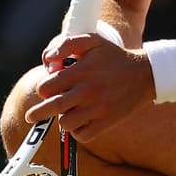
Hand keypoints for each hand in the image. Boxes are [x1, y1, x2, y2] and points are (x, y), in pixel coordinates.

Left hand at [24, 33, 154, 140]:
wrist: (145, 74)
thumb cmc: (114, 56)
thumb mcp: (92, 40)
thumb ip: (67, 44)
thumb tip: (48, 59)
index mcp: (80, 72)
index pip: (47, 87)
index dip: (44, 89)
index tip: (49, 89)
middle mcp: (87, 91)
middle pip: (52, 107)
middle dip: (38, 113)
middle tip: (30, 116)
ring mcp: (97, 108)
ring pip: (66, 123)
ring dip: (63, 119)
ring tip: (68, 113)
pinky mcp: (107, 122)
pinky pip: (83, 135)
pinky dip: (77, 132)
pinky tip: (80, 123)